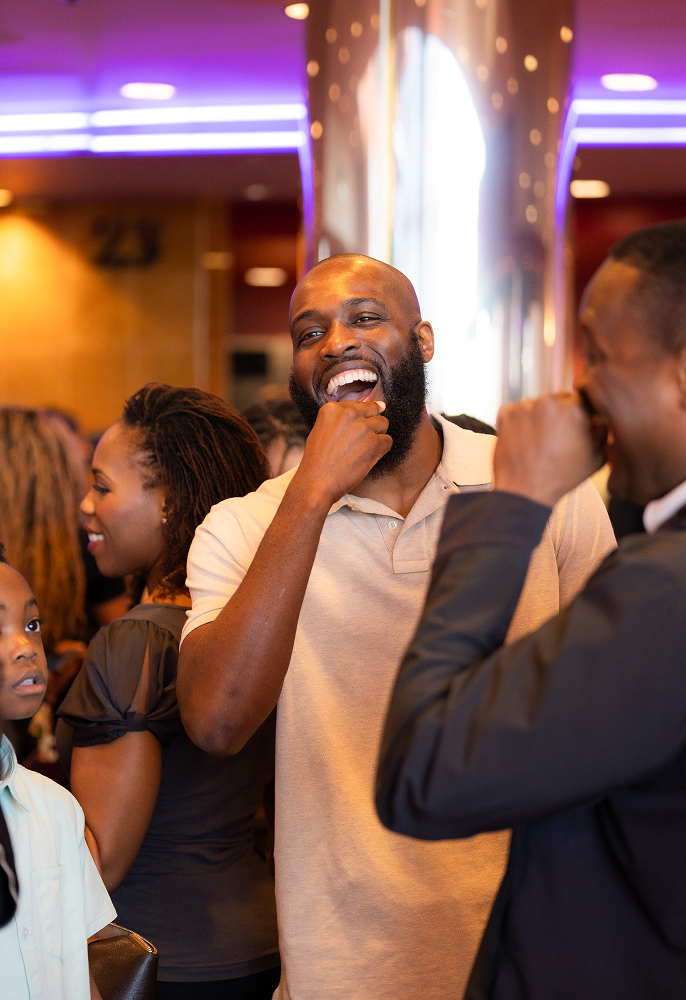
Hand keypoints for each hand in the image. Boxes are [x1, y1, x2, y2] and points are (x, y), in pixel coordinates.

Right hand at [292, 399, 390, 507]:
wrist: (317, 482)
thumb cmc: (317, 460)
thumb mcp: (321, 430)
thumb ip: (339, 420)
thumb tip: (363, 412)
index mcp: (333, 409)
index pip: (358, 404)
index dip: (361, 416)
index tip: (360, 426)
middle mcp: (349, 414)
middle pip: (373, 411)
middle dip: (371, 423)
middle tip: (363, 439)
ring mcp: (363, 427)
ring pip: (383, 424)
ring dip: (378, 436)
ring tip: (365, 449)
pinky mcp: (374, 442)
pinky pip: (388, 441)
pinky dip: (382, 450)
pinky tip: (369, 457)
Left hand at [494, 392, 606, 507]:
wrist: (525, 492)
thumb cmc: (562, 479)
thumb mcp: (597, 459)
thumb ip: (604, 434)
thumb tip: (600, 421)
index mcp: (574, 409)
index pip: (581, 400)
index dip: (579, 414)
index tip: (575, 427)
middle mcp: (549, 402)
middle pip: (557, 400)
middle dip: (558, 414)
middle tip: (555, 437)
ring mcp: (525, 406)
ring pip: (536, 405)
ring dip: (538, 417)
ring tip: (539, 442)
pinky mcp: (506, 413)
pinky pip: (516, 411)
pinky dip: (519, 421)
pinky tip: (524, 440)